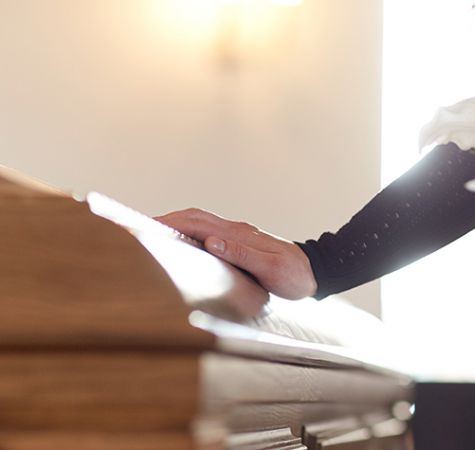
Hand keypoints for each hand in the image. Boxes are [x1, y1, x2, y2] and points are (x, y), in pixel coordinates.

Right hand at [155, 208, 316, 299]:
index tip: (146, 225)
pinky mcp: (241, 244)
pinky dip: (190, 234)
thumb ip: (242, 254)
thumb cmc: (295, 276)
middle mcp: (236, 231)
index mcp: (239, 235)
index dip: (170, 222)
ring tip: (153, 235)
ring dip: (177, 226)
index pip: (197, 223)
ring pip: (201, 223)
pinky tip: (182, 245)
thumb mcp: (271, 269)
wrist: (317, 273)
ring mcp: (238, 236)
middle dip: (167, 221)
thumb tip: (211, 242)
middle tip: (139, 228)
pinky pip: (209, 233)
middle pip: (195, 218)